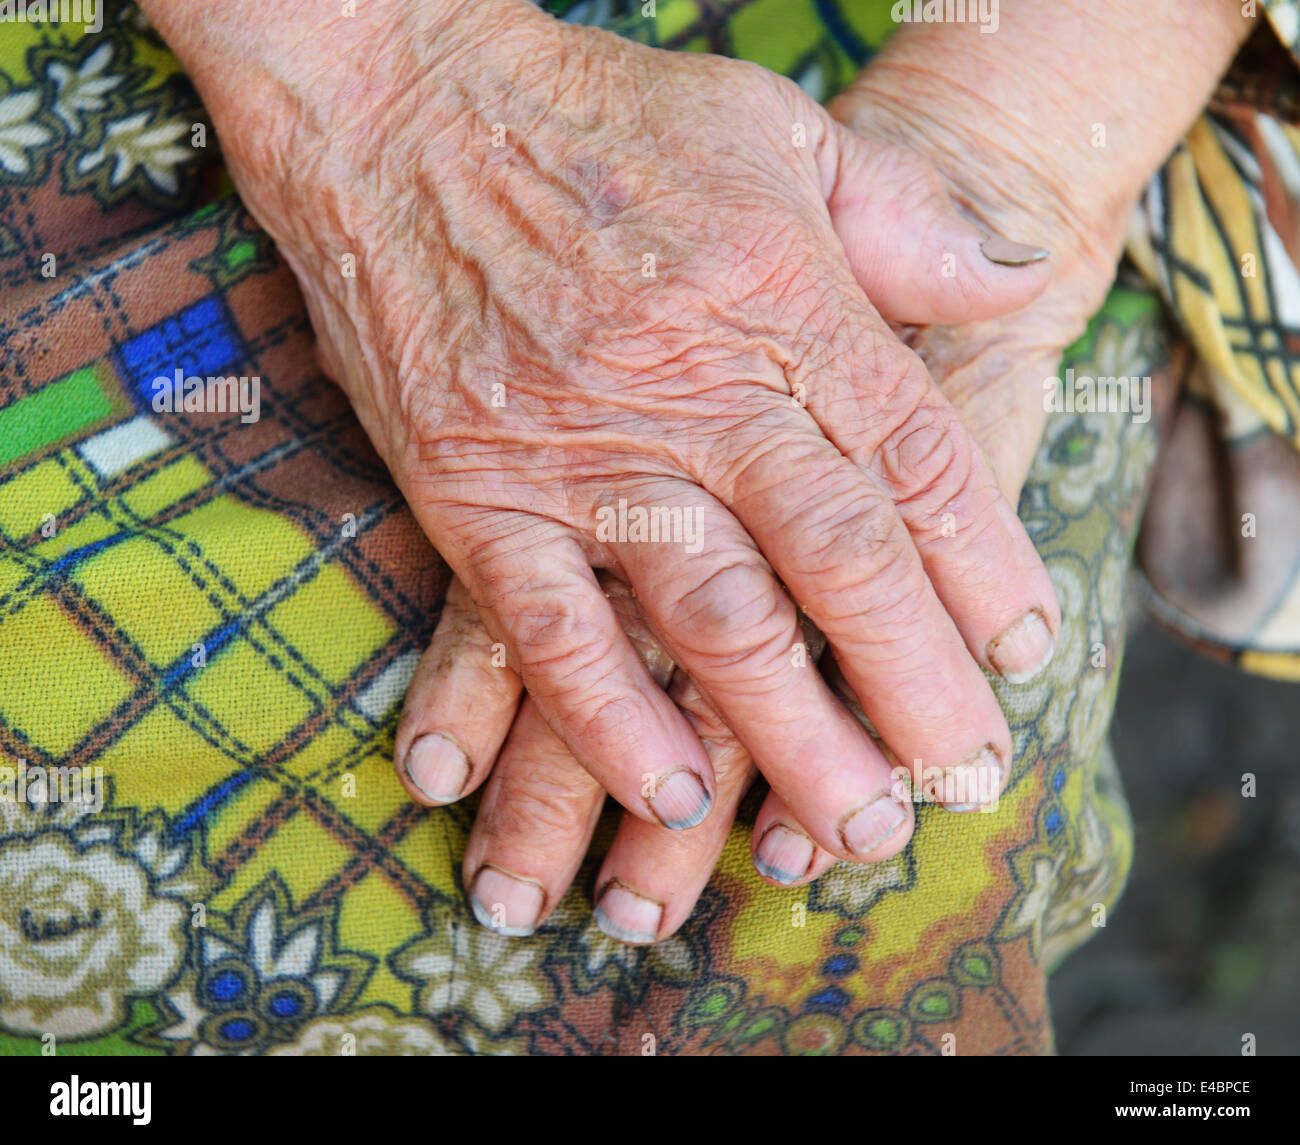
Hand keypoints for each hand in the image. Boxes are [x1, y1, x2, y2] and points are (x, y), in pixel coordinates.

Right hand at [395, 0, 1246, 938]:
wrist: (399, 105)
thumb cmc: (602, 119)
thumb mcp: (780, 128)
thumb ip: (910, 212)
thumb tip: (1025, 266)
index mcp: (787, 301)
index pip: (918, 458)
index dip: (983, 565)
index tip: (1021, 650)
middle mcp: (698, 391)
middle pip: (838, 560)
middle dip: (912, 683)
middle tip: (961, 779)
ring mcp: (583, 453)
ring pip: (713, 618)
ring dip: (789, 736)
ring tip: (852, 826)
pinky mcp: (477, 495)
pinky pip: (550, 628)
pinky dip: (608, 719)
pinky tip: (666, 794)